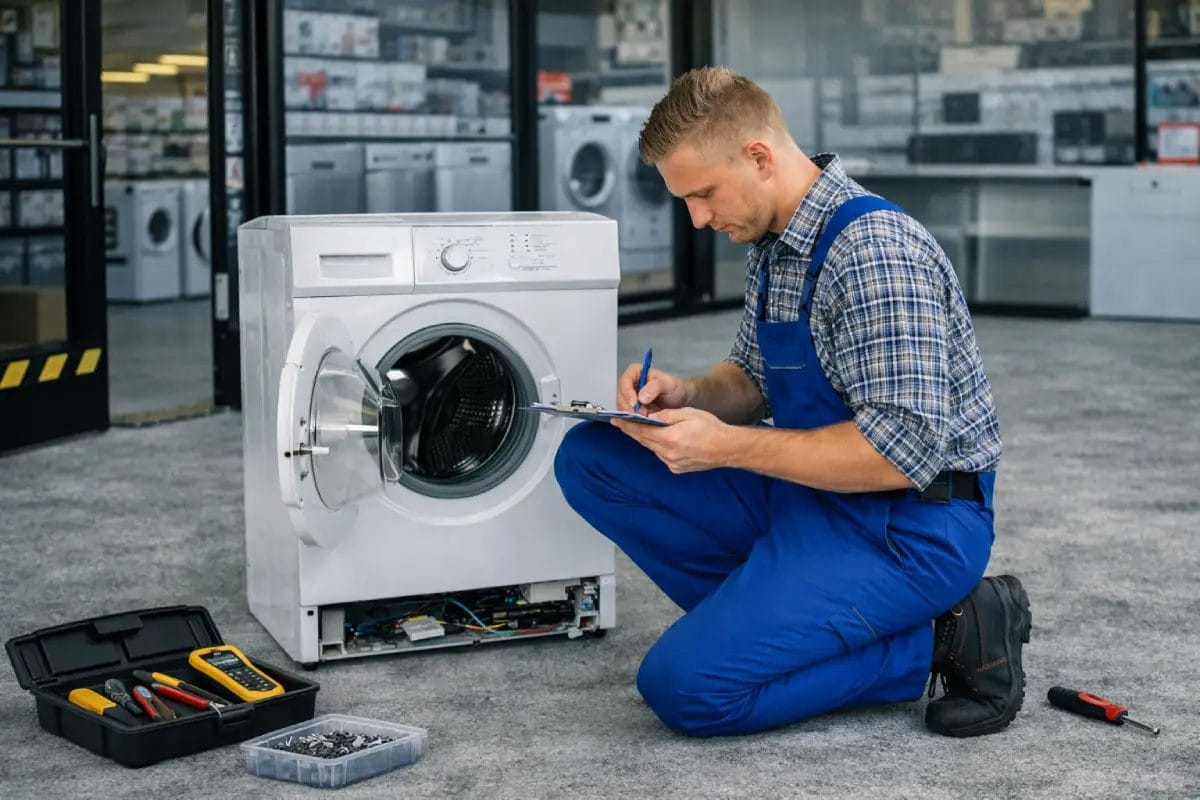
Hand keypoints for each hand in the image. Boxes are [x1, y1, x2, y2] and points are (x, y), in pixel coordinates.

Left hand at [611, 407, 732, 473]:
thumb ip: (666, 415)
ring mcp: (672, 463)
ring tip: (642, 429)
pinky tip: (663, 440)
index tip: (615, 420)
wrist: (727, 449)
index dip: (627, 425)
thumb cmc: (711, 429)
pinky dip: (659, 447)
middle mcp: (668, 454)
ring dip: (647, 439)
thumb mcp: (688, 414)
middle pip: (644, 441)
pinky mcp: (677, 468)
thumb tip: (650, 416)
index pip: (641, 431)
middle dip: (633, 431)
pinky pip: (662, 456)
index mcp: (670, 438)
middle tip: (622, 423)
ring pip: (653, 448)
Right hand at [616, 363, 687, 413]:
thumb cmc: (674, 388)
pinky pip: (627, 416)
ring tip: (646, 417)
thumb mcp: (668, 384)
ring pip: (622, 407)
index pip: (625, 381)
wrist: (679, 400)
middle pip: (621, 396)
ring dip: (631, 414)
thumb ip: (655, 387)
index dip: (627, 393)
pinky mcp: (632, 410)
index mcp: (636, 373)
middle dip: (629, 406)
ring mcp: (629, 398)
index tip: (634, 403)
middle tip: (641, 414)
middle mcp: (630, 385)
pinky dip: (634, 420)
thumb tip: (641, 397)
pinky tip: (644, 421)